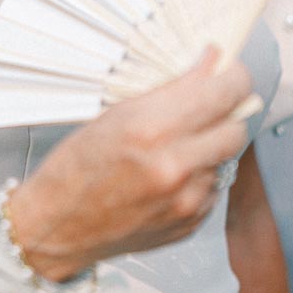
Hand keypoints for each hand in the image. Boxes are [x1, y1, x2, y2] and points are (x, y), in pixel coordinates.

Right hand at [10, 49, 258, 280]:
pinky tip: (171, 173)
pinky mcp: (189, 224)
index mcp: (149, 129)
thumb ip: (169, 92)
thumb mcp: (115, 115)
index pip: (220, 94)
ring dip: (212, 145)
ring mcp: (185, 200)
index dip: (233, 77)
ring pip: (227, 158)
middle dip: (229, 112)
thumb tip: (209, 65)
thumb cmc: (75, 167)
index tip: (230, 71)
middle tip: (214, 103)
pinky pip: (213, 187)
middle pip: (236, 128)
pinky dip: (201, 175)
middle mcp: (173, 165)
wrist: (57, 227)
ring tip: (180, 143)